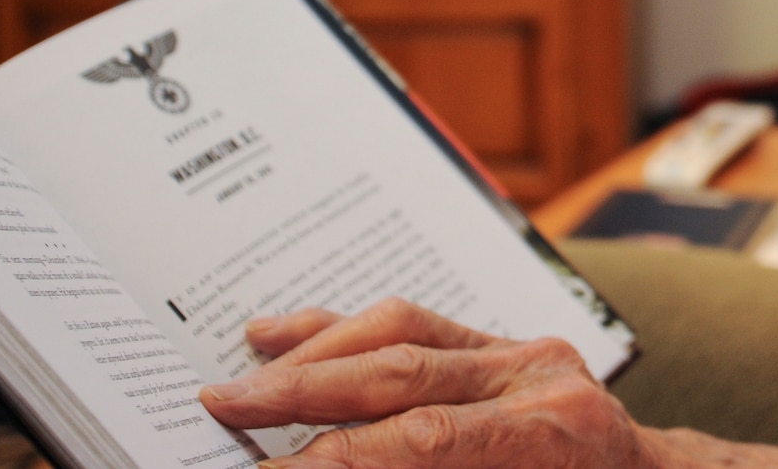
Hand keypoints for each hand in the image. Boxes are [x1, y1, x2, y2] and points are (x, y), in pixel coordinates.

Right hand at [198, 297, 657, 468]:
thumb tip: (327, 463)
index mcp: (553, 432)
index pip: (423, 438)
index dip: (336, 459)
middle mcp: (540, 376)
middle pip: (401, 371)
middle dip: (303, 393)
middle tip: (224, 409)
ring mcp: (524, 351)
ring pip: (400, 330)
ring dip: (312, 354)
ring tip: (243, 379)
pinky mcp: (506, 342)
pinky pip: (414, 322)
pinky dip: (345, 329)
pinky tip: (285, 334)